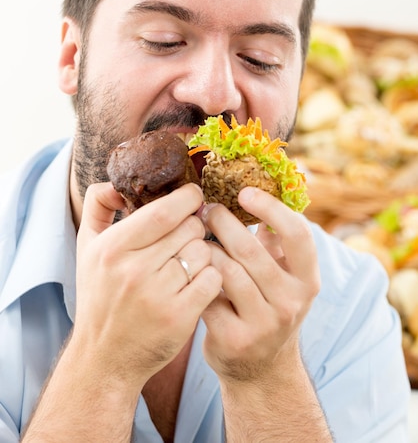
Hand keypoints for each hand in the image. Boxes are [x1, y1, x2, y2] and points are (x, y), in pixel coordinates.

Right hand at [73, 182, 221, 388]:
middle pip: (189, 229)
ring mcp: (158, 296)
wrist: (105, 357)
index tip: (194, 195)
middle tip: (187, 235)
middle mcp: (133, 271)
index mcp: (112, 248)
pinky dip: (211, 276)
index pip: (163, 211)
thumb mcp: (86, 247)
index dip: (187, 198)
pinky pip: (213, 279)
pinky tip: (197, 282)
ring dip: (202, 252)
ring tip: (188, 262)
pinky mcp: (179, 318)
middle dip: (195, 226)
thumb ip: (98, 205)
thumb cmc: (100, 295)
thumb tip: (119, 181)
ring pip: (203, 252)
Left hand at [200, 186, 319, 385]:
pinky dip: (197, 276)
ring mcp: (265, 324)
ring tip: (196, 235)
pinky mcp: (236, 339)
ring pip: (227, 271)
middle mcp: (292, 302)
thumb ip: (276, 241)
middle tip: (208, 208)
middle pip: (251, 250)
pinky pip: (208, 295)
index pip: (297, 234)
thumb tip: (260, 190)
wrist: (260, 368)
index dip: (272, 208)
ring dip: (206, 248)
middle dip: (224, 222)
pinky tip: (190, 268)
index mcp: (308, 280)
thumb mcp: (284, 276)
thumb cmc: (268, 304)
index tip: (244, 192)